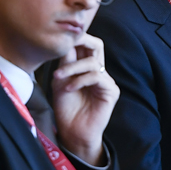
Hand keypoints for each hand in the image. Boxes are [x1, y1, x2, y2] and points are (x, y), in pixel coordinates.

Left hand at [53, 33, 118, 164]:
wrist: (72, 132)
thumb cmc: (66, 108)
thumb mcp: (61, 81)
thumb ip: (65, 62)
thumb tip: (66, 42)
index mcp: (86, 68)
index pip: (85, 45)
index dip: (75, 38)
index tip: (60, 37)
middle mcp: (98, 71)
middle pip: (97, 45)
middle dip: (82, 41)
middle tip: (67, 44)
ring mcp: (106, 81)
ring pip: (92, 62)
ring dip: (72, 68)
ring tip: (59, 77)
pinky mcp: (111, 91)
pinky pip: (96, 77)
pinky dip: (80, 80)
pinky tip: (69, 88)